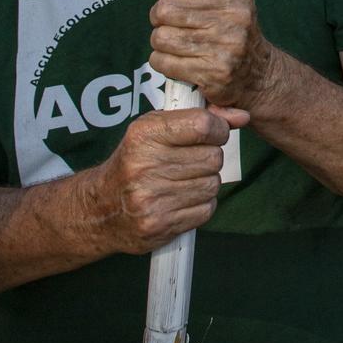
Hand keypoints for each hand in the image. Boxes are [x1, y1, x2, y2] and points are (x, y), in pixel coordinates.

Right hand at [87, 105, 246, 254]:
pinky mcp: (159, 225)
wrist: (99, 209)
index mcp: (144, 136)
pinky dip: (200, 204)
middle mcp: (145, 167)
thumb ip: (199, 118)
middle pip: (213, 158)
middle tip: (190, 161)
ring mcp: (151, 199)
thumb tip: (242, 116)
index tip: (212, 133)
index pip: (203, 126)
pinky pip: (206, 209)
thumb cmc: (134, 162)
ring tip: (182, 181)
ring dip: (205, 182)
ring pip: (213, 184)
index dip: (218, 129)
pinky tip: (180, 200)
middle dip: (209, 158)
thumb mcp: (156, 129)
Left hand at [135, 0, 279, 110]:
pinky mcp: (214, 72)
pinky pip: (162, 62)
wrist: (257, 71)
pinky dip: (164, 62)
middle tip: (178, 22)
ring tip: (181, 42)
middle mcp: (234, 12)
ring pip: (160, 37)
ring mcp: (227, 43)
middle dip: (161, 17)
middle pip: (165, 8)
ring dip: (162, 41)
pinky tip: (183, 60)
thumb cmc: (226, 24)